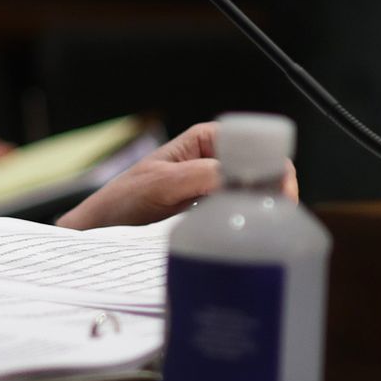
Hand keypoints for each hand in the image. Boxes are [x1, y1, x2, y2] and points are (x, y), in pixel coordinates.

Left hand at [54, 123, 300, 230]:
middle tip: (274, 219)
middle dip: (272, 193)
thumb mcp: (160, 183)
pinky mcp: (214, 216)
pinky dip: (247, 227)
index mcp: (207, 140)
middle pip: (262, 173)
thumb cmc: (123, 199)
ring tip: (261, 232)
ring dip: (261, 212)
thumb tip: (236, 178)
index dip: (272, 166)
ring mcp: (217, 190)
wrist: (101, 230)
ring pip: (255, 197)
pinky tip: (246, 240)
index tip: (278, 192)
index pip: (254, 145)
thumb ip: (197, 175)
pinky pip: (241, 218)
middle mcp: (216, 162)